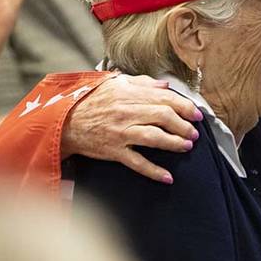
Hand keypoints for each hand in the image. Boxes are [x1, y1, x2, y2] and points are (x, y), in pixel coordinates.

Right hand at [61, 74, 203, 182]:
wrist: (64, 122)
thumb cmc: (91, 102)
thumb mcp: (114, 84)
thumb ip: (142, 83)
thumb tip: (165, 85)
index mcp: (128, 94)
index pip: (164, 98)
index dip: (184, 106)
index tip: (196, 114)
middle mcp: (126, 112)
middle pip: (163, 117)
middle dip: (184, 125)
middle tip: (194, 132)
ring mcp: (120, 133)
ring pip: (154, 138)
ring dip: (174, 143)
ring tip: (186, 146)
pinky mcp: (114, 151)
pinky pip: (137, 163)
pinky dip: (154, 171)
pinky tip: (168, 177)